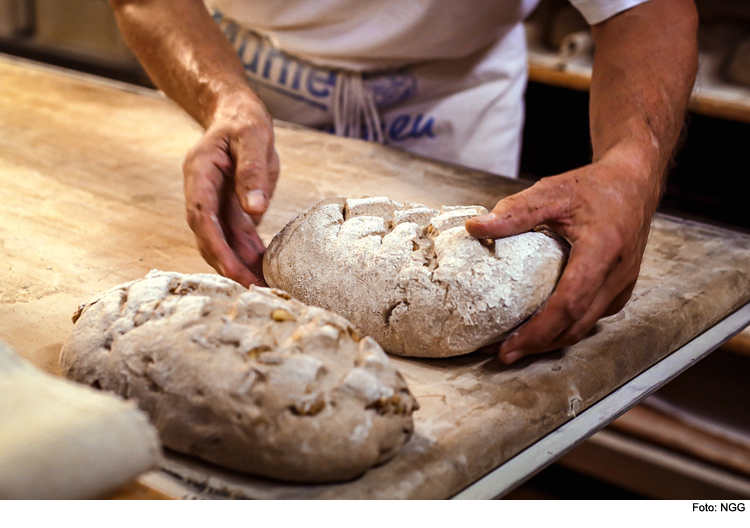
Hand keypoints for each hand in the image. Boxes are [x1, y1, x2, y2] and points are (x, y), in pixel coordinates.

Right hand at [183, 92, 278, 286]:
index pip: (201, 215)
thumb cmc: (244, 122)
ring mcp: (216, 204)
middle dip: (227, 264)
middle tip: (253, 287)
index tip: (231, 267)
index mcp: (200, 174)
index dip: (214, 244)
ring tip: (265, 286)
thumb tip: (254, 209)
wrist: (239, 116)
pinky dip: (251, 256)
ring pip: (224, 242)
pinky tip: (267, 272)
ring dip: (240, 265)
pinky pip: (238, 239)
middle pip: (209, 236)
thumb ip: (252, 170)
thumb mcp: (253, 137)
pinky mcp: (232, 211)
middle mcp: (203, 193)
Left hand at [465, 150, 660, 363]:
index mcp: (603, 249)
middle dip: (538, 345)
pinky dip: (565, 327)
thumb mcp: (552, 192)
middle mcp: (618, 274)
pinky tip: (540, 326)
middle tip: (502, 354)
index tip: (508, 346)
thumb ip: (514, 212)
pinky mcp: (621, 288)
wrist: (634, 182)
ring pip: (585, 326)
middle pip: (576, 325)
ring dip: (551, 340)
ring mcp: (623, 284)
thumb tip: (475, 227)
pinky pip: (592, 316)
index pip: (570, 303)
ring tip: (515, 346)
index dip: (538, 331)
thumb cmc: (595, 186)